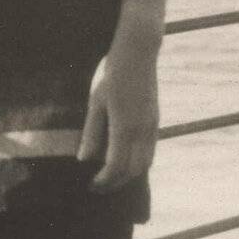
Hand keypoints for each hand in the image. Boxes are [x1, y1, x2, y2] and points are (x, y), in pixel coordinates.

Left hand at [77, 25, 160, 191]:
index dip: (104, 180)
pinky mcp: (155, 120)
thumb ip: (92, 132)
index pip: (116, 166)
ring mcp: (152, 126)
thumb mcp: (96, 102)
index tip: (91, 185)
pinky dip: (138, 162)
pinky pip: (150, 150)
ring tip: (111, 176)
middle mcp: (142, 131)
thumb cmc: (111, 74)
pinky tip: (125, 158)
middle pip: (134, 170)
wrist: (138, 53)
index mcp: (125, 127)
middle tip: (99, 186)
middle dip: (117, 183)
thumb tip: (84, 159)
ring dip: (129, 175)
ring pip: (146, 163)